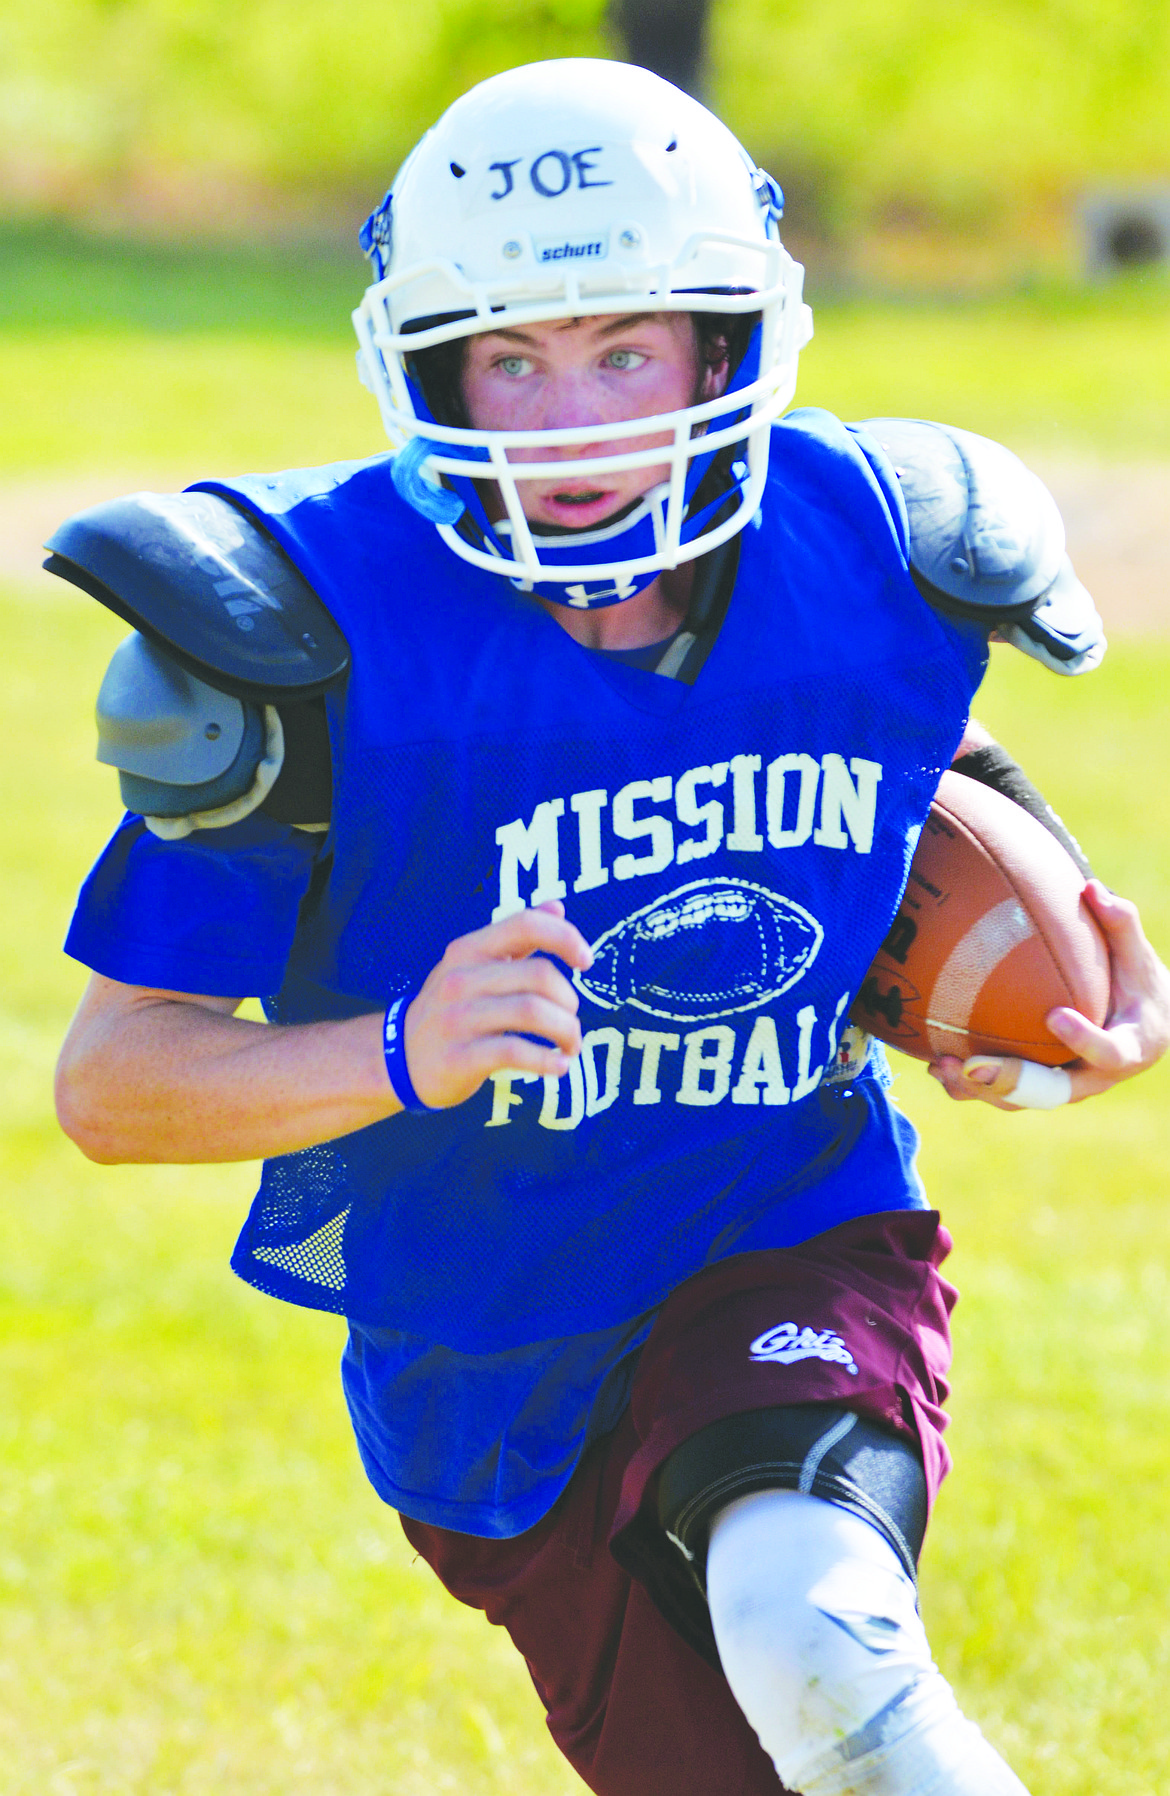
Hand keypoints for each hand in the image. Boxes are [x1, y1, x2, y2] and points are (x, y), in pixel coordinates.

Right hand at [401, 901, 592, 1108]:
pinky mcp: (459, 1057)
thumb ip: (516, 937)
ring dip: (566, 1031)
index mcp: (469, 949)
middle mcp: (461, 978)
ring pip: (532, 1012)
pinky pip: (515, 1052)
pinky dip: (547, 1061)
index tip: (586, 962)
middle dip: (569, 1001)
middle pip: (539, 975)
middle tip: (572, 1021)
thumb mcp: (474, 965)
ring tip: (571, 1045)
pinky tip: (558, 1066)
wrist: (399, 1058)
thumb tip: (557, 906)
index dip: (565, 937)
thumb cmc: (451, 1008)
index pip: (526, 924)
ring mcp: (458, 1018)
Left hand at [928, 880, 1169, 1109]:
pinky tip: (933, 1063)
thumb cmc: (1139, 986)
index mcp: (1130, 1050)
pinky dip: (968, 1085)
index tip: (1053, 1015)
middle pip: (1053, 1090)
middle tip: (973, 1064)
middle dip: (1010, 1078)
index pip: (1108, 1052)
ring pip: (1021, 1100)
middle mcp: (1095, 1079)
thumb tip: (1092, 887)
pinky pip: (1002, 1094)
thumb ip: (1120, 924)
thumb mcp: (1138, 957)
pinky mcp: (1039, 1088)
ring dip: (978, 1088)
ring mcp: (1064, 1087)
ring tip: (941, 1064)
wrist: (1140, 1028)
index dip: (1082, 1039)